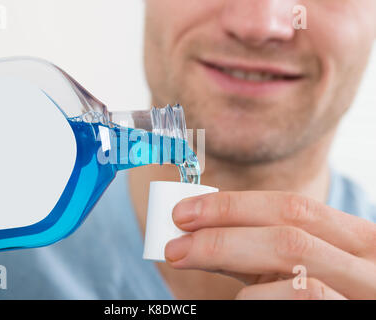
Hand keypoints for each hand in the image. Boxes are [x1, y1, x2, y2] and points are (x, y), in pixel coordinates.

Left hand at [165, 191, 375, 298]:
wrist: (346, 315)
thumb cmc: (320, 292)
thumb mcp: (291, 267)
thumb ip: (253, 249)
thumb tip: (195, 233)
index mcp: (355, 238)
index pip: (291, 206)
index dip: (231, 206)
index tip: (183, 213)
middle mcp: (369, 267)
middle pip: (289, 237)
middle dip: (222, 235)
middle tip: (175, 246)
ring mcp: (364, 299)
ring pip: (297, 277)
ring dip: (234, 267)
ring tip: (201, 272)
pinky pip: (301, 304)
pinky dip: (258, 301)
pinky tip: (241, 300)